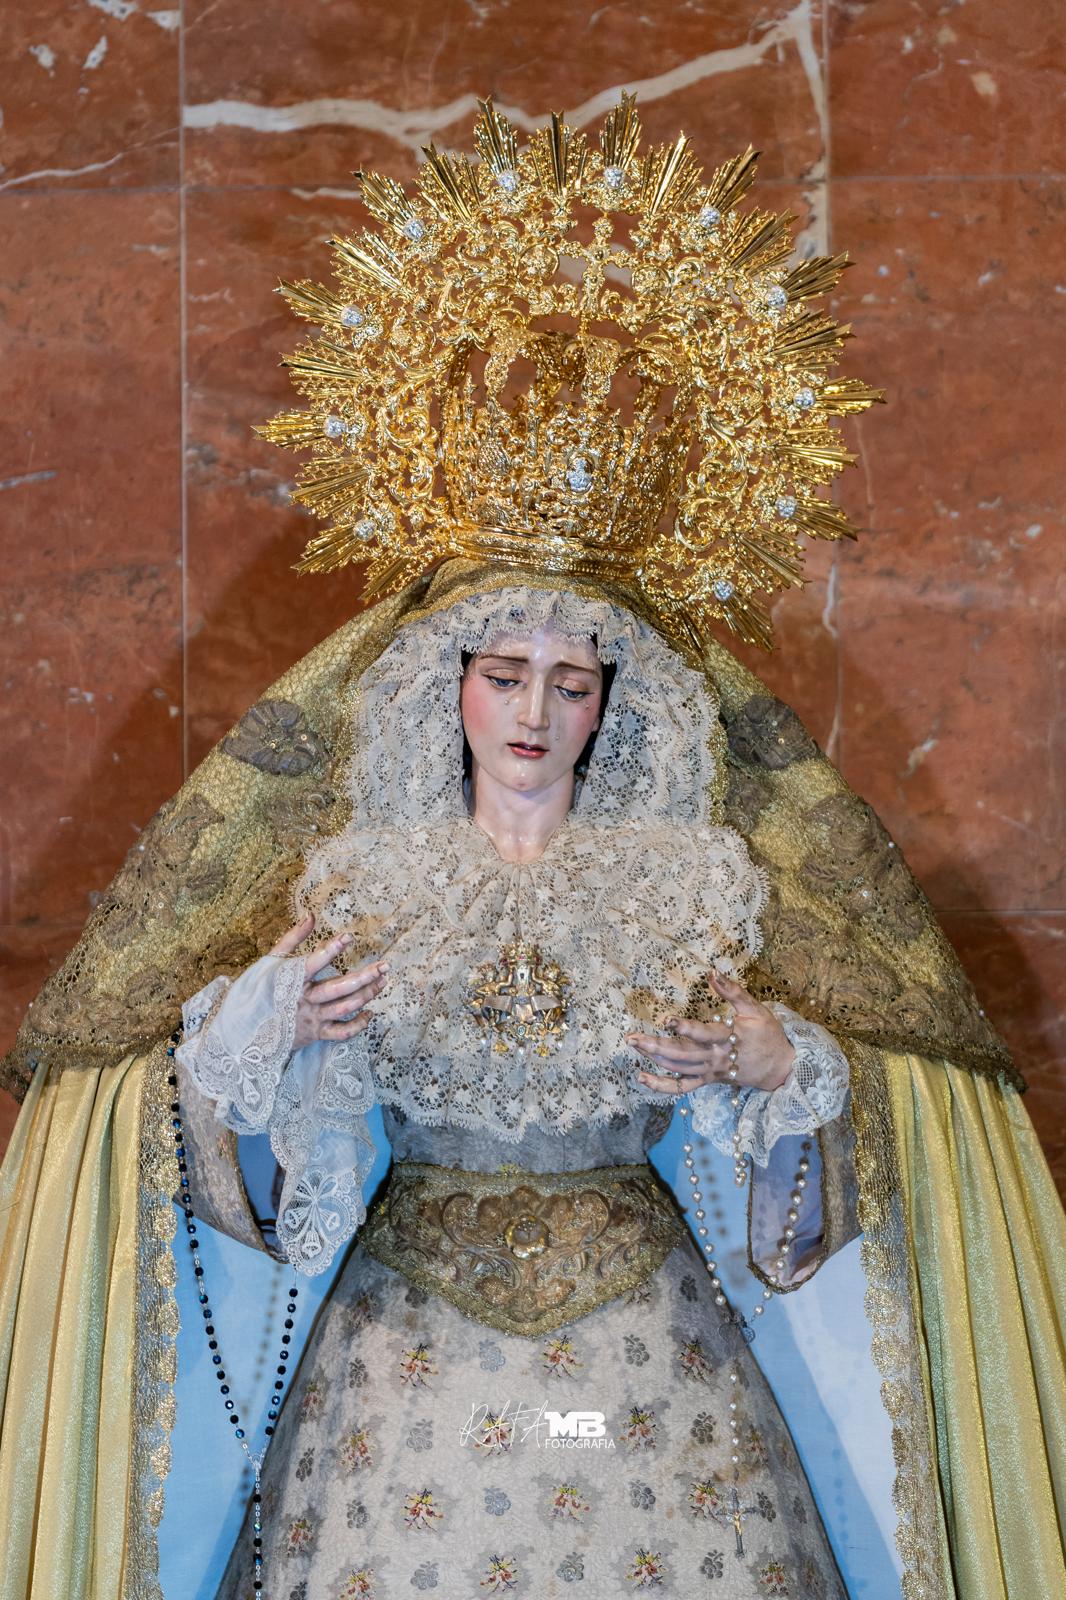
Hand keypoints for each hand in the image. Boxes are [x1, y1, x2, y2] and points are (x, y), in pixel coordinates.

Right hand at [270, 913, 387, 1051]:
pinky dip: (358, 1025)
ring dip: (366, 995)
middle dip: (364, 977)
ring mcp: (312, 1019)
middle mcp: (305, 1000)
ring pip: (344, 1008)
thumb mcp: (270, 961)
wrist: (244, 1031)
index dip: (332, 949)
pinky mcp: (316, 1034)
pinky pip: (341, 1033)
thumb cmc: (257, 991)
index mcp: (292, 980)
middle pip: (339, 988)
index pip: (314, 962)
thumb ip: (293, 938)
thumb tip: (311, 915)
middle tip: (385, 965)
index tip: (349, 936)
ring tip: (383, 981)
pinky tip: (370, 1013)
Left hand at [626, 972, 794, 1096]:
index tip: (666, 1019)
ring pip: (678, 1068)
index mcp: (728, 1037)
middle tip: (632, 1038)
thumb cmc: (768, 1035)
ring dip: (654, 1059)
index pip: (703, 1034)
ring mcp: (710, 1071)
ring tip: (633, 1045)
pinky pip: (682, 1087)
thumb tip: (712, 971)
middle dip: (655, 1046)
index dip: (685, 1027)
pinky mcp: (708, 1080)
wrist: (780, 1068)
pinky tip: (643, 1078)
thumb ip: (732, 991)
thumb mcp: (755, 1009)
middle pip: (682, 1054)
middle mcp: (715, 1057)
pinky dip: (662, 1085)